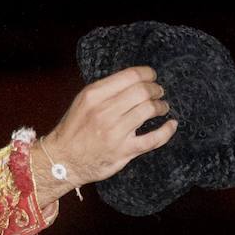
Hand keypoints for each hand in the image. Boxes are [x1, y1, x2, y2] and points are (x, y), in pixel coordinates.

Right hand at [32, 66, 176, 203]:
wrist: (62, 160)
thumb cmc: (74, 129)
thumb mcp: (82, 102)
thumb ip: (105, 90)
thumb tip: (134, 80)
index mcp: (94, 95)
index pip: (130, 76)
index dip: (147, 73)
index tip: (152, 76)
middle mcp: (105, 112)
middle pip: (142, 91)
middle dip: (155, 89)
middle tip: (158, 92)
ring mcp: (115, 132)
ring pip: (149, 110)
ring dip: (161, 106)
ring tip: (162, 107)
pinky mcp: (124, 151)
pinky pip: (154, 139)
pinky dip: (167, 130)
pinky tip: (172, 125)